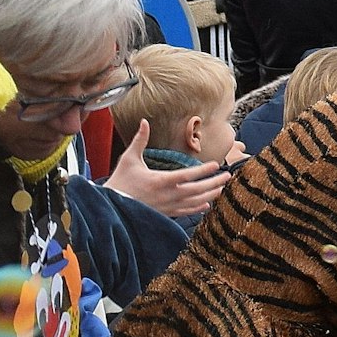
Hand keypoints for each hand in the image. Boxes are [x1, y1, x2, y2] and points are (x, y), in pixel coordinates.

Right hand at [103, 120, 228, 219]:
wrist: (109, 207)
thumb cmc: (120, 182)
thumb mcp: (129, 159)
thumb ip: (140, 140)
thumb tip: (144, 121)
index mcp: (160, 180)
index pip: (187, 175)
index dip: (203, 170)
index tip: (215, 164)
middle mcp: (167, 195)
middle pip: (196, 190)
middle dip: (214, 183)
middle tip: (227, 176)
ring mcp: (167, 207)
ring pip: (194, 203)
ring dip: (209, 195)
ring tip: (222, 188)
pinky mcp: (164, 214)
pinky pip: (185, 212)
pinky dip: (197, 209)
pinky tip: (206, 205)